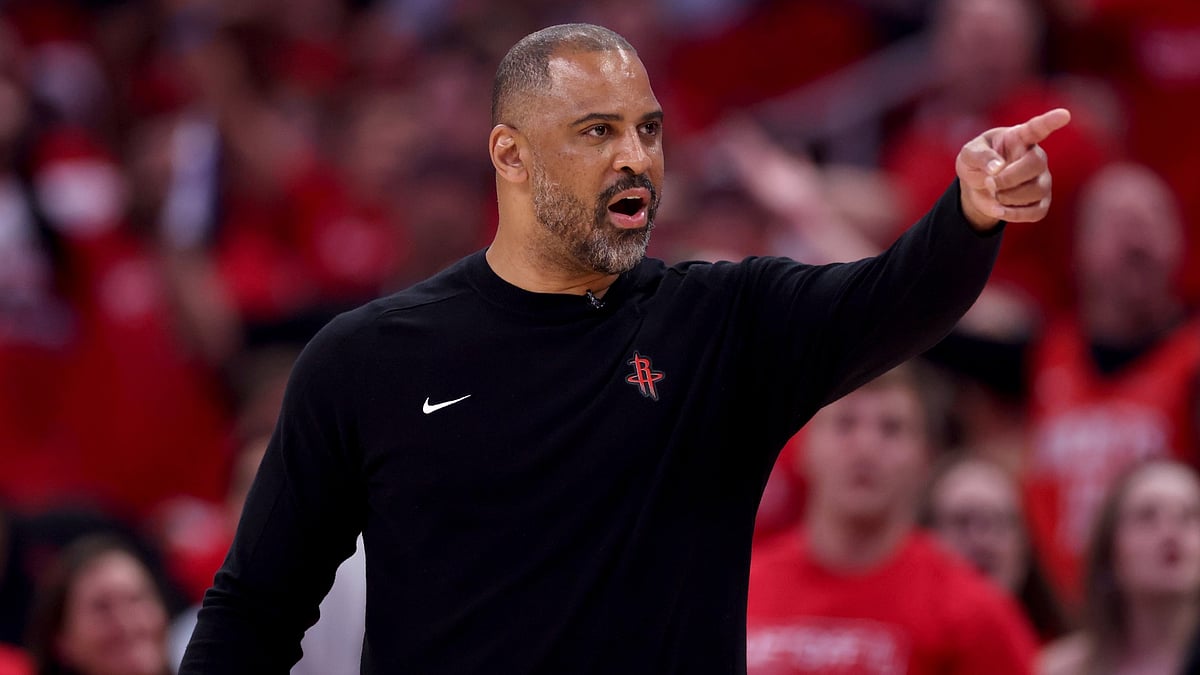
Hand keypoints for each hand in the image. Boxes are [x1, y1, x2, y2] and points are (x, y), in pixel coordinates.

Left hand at [956, 108, 1070, 230]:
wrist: (977, 186)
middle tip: (989, 183)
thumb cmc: (976, 162)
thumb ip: (980, 156)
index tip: (1064, 114)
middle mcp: (1036, 156)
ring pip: (1036, 190)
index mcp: (1019, 138)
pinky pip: (1037, 212)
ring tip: (993, 193)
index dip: (1051, 121)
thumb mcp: (968, 154)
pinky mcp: (1041, 201)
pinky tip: (1000, 209)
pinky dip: (1015, 215)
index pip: (1038, 127)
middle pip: (1035, 164)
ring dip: (1008, 197)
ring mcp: (1042, 179)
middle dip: (1009, 178)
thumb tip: (997, 167)